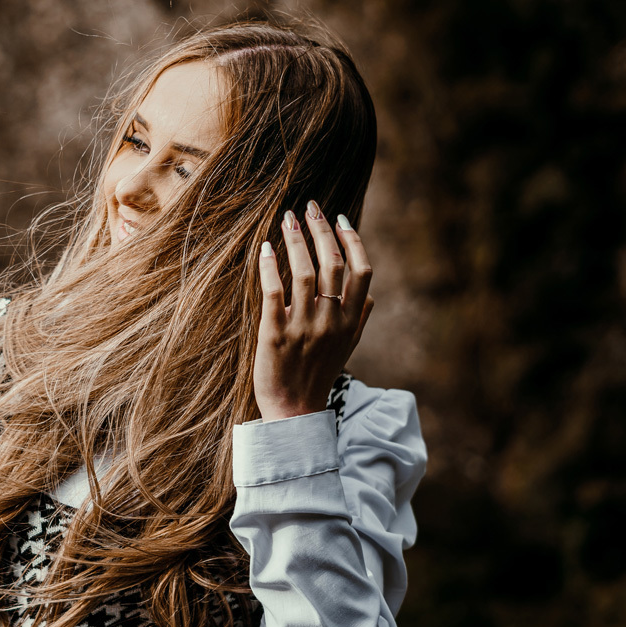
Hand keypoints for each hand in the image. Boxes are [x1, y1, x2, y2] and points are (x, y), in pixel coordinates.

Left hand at [253, 201, 373, 420]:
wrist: (293, 412)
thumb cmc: (317, 375)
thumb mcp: (346, 348)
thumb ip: (358, 319)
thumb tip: (368, 293)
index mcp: (351, 322)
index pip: (361, 271)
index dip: (352, 240)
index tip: (340, 218)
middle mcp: (331, 322)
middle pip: (333, 264)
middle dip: (321, 230)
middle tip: (310, 207)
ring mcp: (303, 328)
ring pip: (305, 273)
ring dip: (296, 240)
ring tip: (287, 219)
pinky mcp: (274, 334)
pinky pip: (273, 292)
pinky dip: (271, 267)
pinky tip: (266, 248)